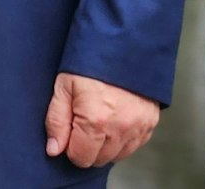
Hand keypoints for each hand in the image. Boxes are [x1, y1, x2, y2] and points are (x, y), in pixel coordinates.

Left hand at [44, 72, 158, 167]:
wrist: (123, 43)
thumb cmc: (90, 62)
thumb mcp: (64, 86)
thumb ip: (57, 121)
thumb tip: (54, 149)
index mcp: (96, 121)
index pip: (80, 157)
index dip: (70, 146)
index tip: (69, 130)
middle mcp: (120, 129)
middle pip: (99, 159)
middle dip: (87, 146)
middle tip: (82, 122)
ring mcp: (138, 127)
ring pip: (117, 155)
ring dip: (106, 145)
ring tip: (99, 120)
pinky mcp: (150, 123)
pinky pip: (134, 146)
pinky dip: (122, 139)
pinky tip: (114, 121)